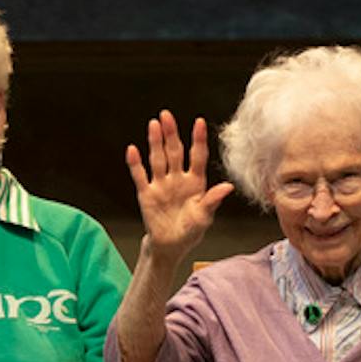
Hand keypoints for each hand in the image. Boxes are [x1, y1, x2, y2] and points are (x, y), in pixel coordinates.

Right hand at [125, 110, 233, 260]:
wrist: (171, 246)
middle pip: (174, 152)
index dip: (198, 139)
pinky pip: (140, 176)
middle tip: (167, 116)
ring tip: (154, 125)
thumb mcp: (205, 217)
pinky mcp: (147, 194)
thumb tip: (228, 187)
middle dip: (171, 133)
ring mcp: (161, 184)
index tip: (199, 122)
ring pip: (158, 159)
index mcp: (195, 182)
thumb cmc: (191, 230)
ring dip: (155, 142)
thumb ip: (213, 200)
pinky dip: (136, 163)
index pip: (197, 156)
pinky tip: (132, 150)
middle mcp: (178, 178)